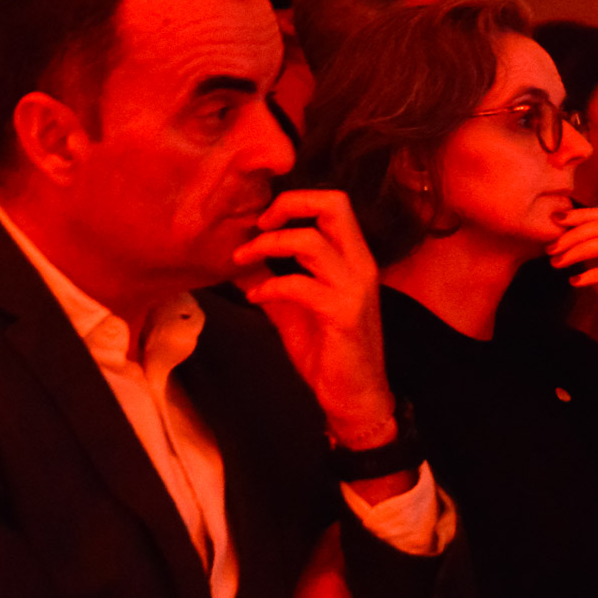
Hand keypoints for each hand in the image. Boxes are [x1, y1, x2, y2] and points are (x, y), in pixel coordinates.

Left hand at [232, 190, 396, 446]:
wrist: (354, 397)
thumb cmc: (329, 353)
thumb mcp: (292, 310)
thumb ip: (271, 282)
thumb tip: (237, 262)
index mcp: (353, 258)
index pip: (334, 204)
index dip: (296, 200)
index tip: (263, 220)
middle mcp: (360, 265)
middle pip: (334, 204)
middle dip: (288, 204)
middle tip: (258, 224)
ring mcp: (354, 288)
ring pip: (310, 240)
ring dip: (267, 245)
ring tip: (242, 258)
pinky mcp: (343, 313)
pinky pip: (299, 284)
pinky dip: (270, 286)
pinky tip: (255, 296)